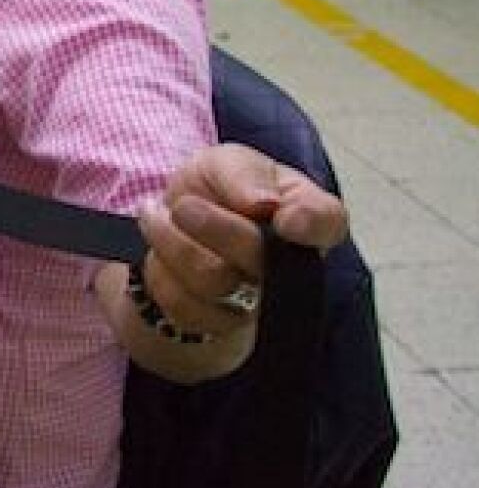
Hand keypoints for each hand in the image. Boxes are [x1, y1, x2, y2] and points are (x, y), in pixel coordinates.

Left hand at [136, 143, 349, 337]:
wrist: (178, 224)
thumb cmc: (218, 190)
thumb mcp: (226, 163)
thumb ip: (245, 174)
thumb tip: (264, 202)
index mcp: (304, 215)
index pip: (328, 222)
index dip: (311, 223)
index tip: (285, 218)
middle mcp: (292, 266)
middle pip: (262, 258)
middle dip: (216, 229)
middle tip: (184, 207)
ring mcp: (260, 301)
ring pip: (214, 281)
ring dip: (173, 244)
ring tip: (158, 217)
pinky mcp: (221, 324)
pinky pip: (184, 305)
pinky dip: (161, 272)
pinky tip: (161, 252)